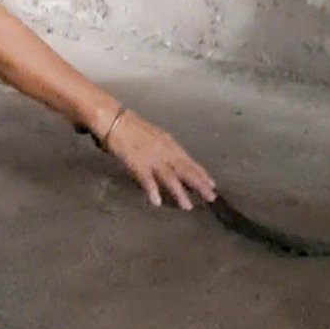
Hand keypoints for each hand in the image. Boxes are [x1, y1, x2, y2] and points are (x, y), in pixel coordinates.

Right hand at [104, 111, 218, 210]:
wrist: (117, 122)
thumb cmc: (136, 130)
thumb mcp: (158, 137)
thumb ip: (168, 151)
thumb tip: (180, 165)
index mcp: (170, 145)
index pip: (190, 162)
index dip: (202, 174)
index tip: (212, 185)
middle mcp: (165, 152)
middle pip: (185, 170)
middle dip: (199, 184)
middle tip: (211, 197)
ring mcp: (152, 158)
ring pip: (169, 177)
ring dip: (179, 192)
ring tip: (187, 206)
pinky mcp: (137, 163)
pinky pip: (146, 179)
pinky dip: (152, 190)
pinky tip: (157, 201)